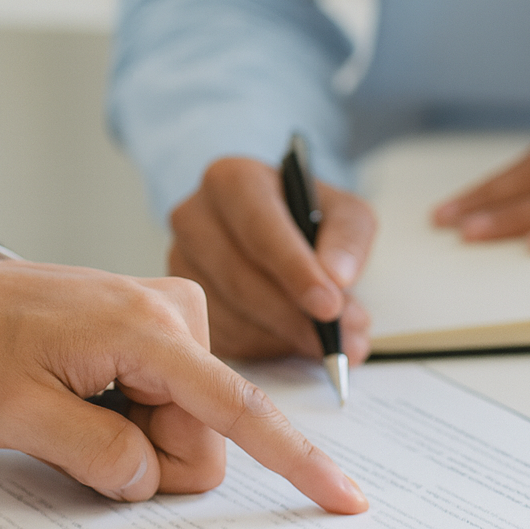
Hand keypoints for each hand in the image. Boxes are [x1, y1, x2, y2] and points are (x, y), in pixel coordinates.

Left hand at [0, 253, 366, 513]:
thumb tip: (153, 478)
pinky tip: (99, 390)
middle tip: (81, 432)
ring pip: (197, 425)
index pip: (239, 407)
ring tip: (83, 404)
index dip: (296, 460)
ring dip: (142, 436)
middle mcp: (180, 313)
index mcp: (147, 331)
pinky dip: (142, 415)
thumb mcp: (10, 415)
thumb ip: (94, 455)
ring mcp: (181, 316)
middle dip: (153, 456)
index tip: (345, 494)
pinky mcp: (175, 326)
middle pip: (209, 437)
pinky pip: (184, 403)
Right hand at [169, 157, 374, 361]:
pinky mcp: (180, 304)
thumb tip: (338, 276)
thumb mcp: (346, 213)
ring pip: (229, 314)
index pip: (259, 229)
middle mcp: (193, 219)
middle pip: (240, 278)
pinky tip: (294, 341)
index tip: (329, 307)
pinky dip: (264, 347)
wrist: (281, 231)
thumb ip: (349, 239)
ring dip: (283, 336)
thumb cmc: (312, 217)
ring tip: (330, 343)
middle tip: (340, 340)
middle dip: (294, 316)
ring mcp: (180, 264)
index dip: (295, 271)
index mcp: (232, 181)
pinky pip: (221, 338)